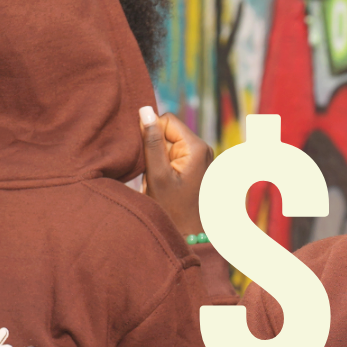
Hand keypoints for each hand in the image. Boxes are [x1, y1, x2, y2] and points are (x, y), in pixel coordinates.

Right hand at [140, 106, 210, 236]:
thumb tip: (144, 109)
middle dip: (154, 149)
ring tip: (160, 181)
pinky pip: (173, 157)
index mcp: (196, 146)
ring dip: (158, 161)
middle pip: (168, 132)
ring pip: (168, 145)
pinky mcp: (196, 167)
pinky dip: (164, 168)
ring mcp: (201, 158)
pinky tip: (165, 184)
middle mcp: (203, 148)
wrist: (189, 237)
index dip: (151, 134)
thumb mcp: (157, 175)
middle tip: (155, 174)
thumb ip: (151, 141)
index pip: (166, 119)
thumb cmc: (173, 210)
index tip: (147, 157)